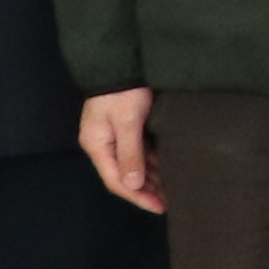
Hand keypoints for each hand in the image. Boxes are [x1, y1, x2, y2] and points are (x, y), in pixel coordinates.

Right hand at [80, 87, 161, 213]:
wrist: (123, 61)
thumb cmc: (123, 91)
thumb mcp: (127, 122)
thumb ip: (130, 153)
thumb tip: (133, 184)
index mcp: (97, 146)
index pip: (116, 181)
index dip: (137, 196)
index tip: (159, 206)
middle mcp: (104, 144)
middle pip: (125, 175)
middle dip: (146, 189)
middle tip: (170, 200)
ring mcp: (114, 136)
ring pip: (134, 164)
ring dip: (151, 177)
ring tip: (171, 188)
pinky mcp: (126, 127)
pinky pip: (139, 151)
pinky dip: (152, 161)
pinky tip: (166, 167)